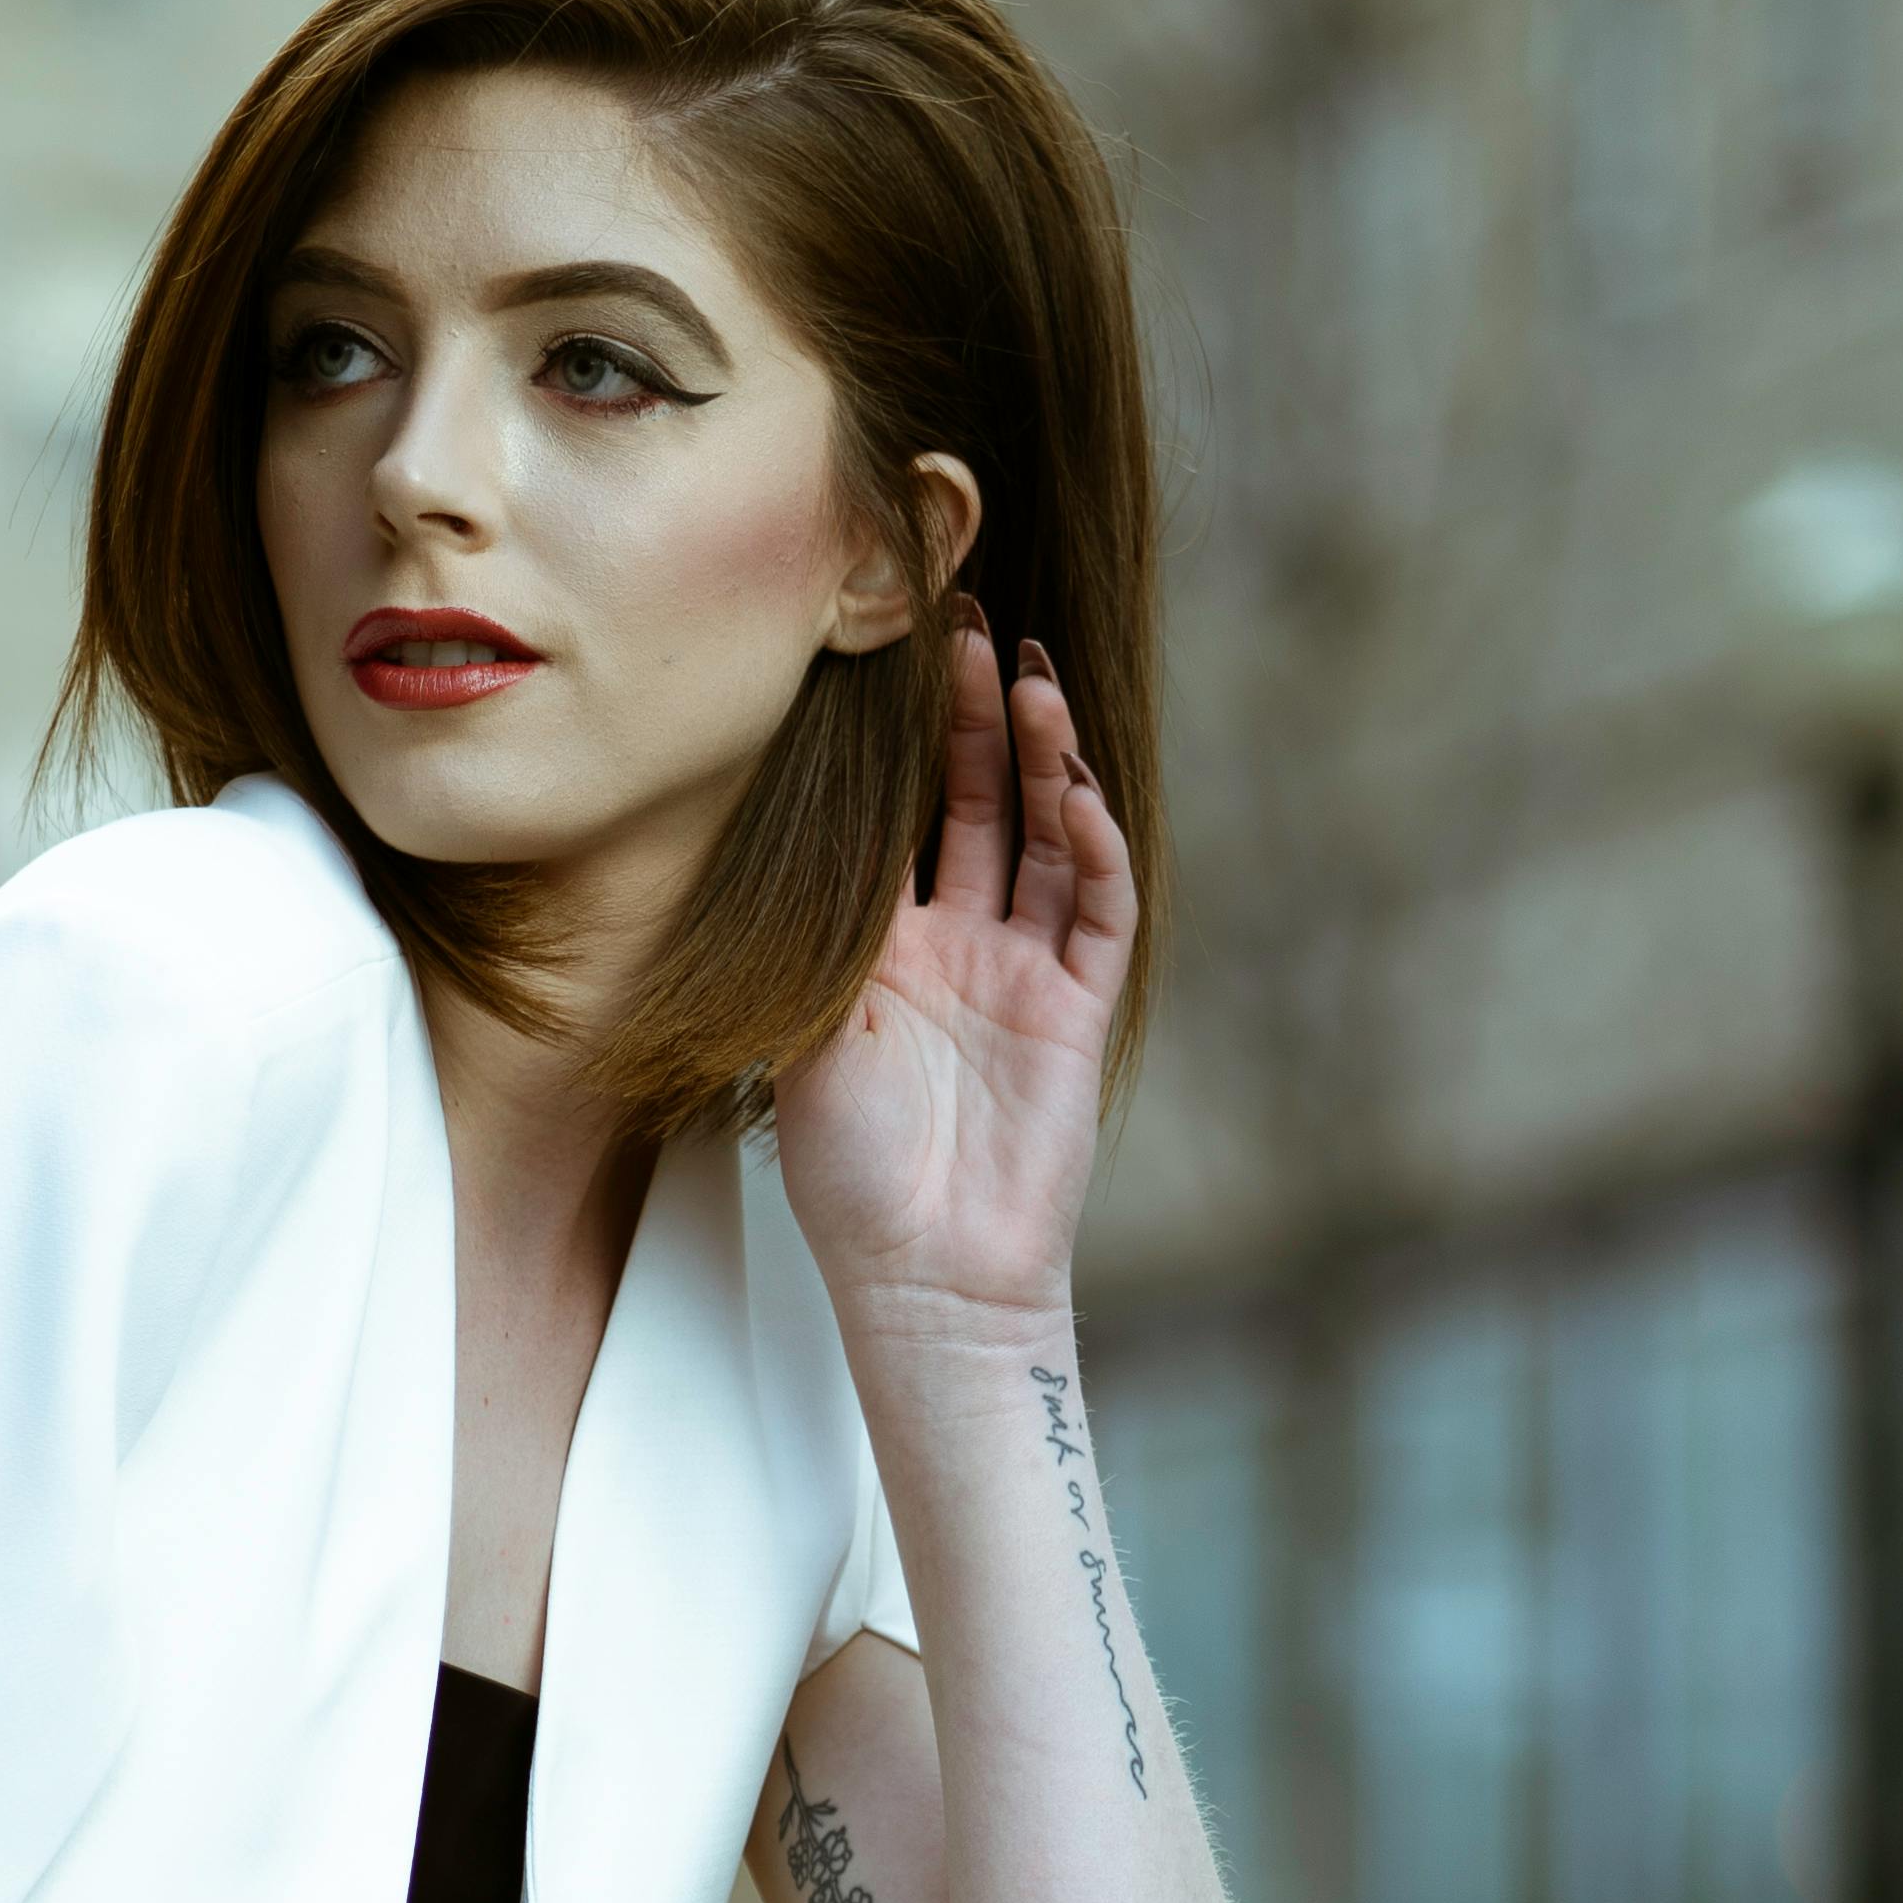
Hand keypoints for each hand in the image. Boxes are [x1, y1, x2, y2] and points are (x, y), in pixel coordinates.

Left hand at [769, 623, 1136, 1343]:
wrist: (923, 1279)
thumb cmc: (851, 1178)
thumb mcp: (805, 1035)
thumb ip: (823, 933)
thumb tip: (807, 821)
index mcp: (886, 951)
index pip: (903, 820)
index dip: (903, 743)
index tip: (886, 656)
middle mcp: (960, 949)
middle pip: (980, 806)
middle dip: (975, 718)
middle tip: (965, 623)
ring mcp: (1025, 976)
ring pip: (1047, 841)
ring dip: (1043, 761)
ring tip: (1027, 678)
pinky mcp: (1077, 1012)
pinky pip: (1096, 912)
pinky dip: (1095, 848)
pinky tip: (1077, 789)